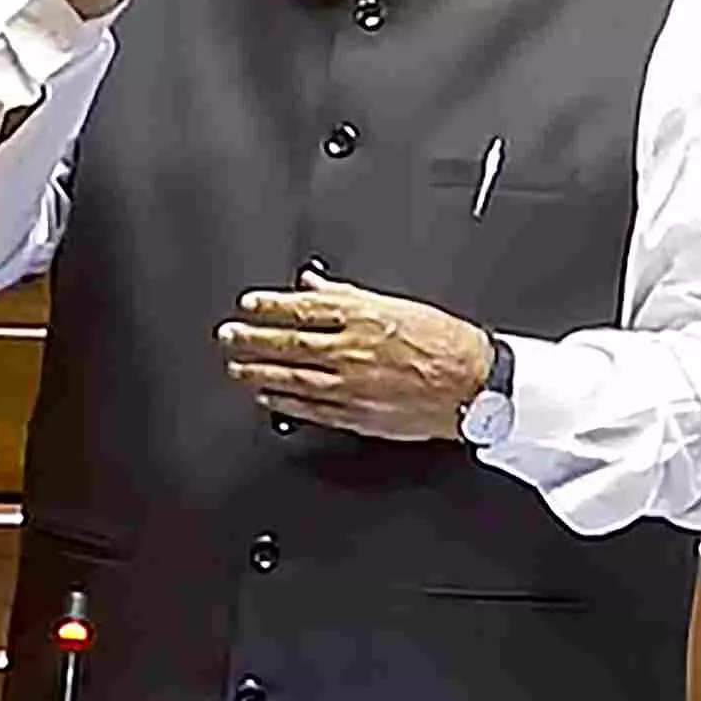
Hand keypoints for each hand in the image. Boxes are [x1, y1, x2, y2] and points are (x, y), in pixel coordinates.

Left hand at [217, 271, 497, 441]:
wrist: (472, 384)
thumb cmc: (444, 343)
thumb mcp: (398, 305)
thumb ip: (349, 296)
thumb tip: (314, 285)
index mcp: (363, 318)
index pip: (304, 308)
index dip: (271, 306)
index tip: (248, 304)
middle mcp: (352, 351)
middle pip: (290, 342)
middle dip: (253, 339)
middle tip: (228, 336)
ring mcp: (351, 385)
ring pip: (293, 376)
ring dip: (259, 372)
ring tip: (236, 369)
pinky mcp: (357, 415)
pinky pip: (311, 408)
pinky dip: (284, 402)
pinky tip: (268, 398)